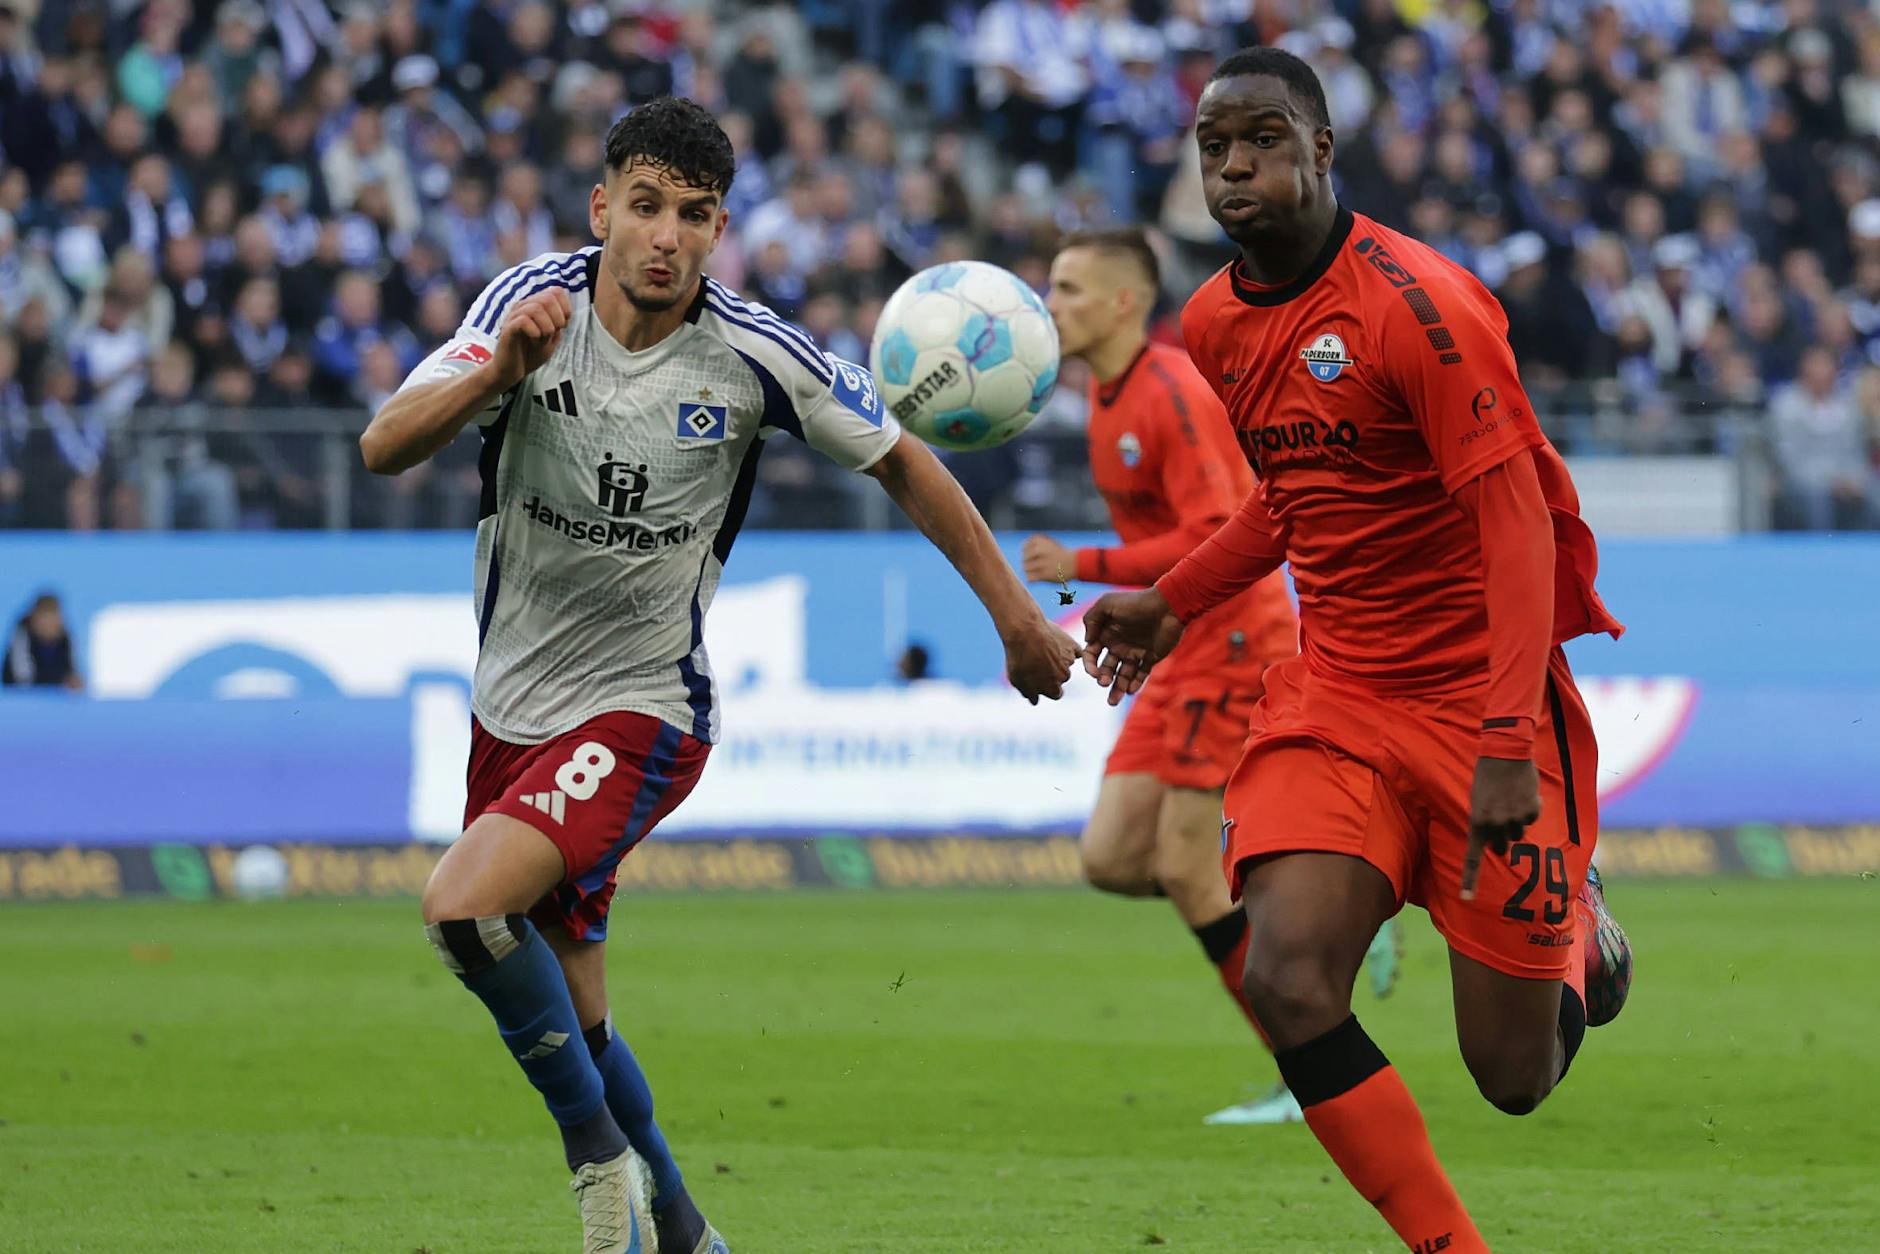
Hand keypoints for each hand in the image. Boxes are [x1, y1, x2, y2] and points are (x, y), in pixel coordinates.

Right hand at [487, 288, 571, 390]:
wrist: (511, 372)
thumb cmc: (530, 354)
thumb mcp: (551, 338)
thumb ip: (558, 323)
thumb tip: (565, 312)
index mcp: (535, 306)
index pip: (556, 291)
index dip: (566, 308)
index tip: (563, 326)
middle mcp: (523, 306)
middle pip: (548, 297)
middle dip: (558, 318)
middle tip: (553, 334)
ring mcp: (514, 316)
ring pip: (536, 308)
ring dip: (546, 327)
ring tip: (543, 339)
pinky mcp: (507, 328)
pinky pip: (524, 321)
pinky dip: (535, 333)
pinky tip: (534, 342)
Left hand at [1002, 612, 1077, 703]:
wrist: (1026, 632)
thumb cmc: (1019, 657)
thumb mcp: (1017, 680)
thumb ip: (1028, 693)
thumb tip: (1035, 700)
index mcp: (1053, 689)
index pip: (1055, 694)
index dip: (1047, 687)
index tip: (1039, 678)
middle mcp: (1064, 678)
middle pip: (1061, 678)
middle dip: (1053, 672)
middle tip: (1038, 661)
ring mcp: (1070, 661)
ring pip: (1066, 664)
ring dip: (1059, 659)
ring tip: (1042, 649)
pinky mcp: (1073, 646)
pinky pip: (1075, 651)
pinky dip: (1069, 649)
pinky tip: (1057, 643)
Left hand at [1021, 533, 1073, 582]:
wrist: (1075, 563)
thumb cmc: (1061, 553)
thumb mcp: (1049, 541)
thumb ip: (1036, 542)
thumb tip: (1023, 546)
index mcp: (1039, 541)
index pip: (1024, 547)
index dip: (1029, 552)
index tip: (1038, 555)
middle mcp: (1038, 550)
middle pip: (1024, 558)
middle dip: (1029, 562)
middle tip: (1039, 564)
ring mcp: (1041, 563)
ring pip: (1026, 568)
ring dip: (1031, 571)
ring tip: (1039, 571)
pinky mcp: (1044, 575)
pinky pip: (1030, 578)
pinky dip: (1032, 579)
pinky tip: (1039, 578)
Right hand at [1080, 588, 1183, 705]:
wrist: (1167, 605)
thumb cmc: (1136, 602)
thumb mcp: (1107, 604)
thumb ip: (1091, 618)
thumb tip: (1087, 640)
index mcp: (1107, 634)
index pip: (1092, 654)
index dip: (1090, 665)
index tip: (1093, 672)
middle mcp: (1119, 645)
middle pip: (1106, 668)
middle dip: (1103, 678)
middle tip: (1104, 683)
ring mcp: (1135, 652)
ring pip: (1122, 676)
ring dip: (1117, 689)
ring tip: (1113, 702)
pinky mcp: (1150, 658)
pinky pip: (1140, 675)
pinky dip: (1135, 684)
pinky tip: (1131, 690)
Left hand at [1461, 756, 1540, 900]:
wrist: (1505, 753)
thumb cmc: (1486, 776)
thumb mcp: (1477, 801)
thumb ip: (1484, 823)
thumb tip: (1497, 843)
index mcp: (1477, 822)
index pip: (1473, 857)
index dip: (1470, 880)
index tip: (1466, 899)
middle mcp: (1496, 825)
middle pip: (1502, 846)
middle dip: (1502, 838)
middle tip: (1501, 819)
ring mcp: (1515, 819)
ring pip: (1519, 833)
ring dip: (1516, 821)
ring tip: (1510, 799)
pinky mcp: (1532, 810)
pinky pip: (1531, 818)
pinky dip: (1529, 809)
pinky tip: (1522, 793)